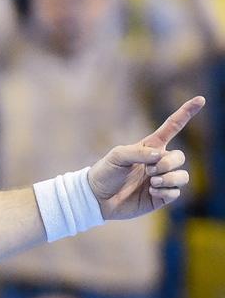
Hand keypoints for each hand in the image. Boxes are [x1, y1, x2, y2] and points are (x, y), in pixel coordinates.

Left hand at [87, 96, 204, 219]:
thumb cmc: (105, 173)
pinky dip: (165, 191)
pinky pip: (176, 193)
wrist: (96, 198)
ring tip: (152, 182)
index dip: (186, 113)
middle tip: (150, 170)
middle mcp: (158, 163)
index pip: (172, 127)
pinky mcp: (161, 197)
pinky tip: (150, 192)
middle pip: (179, 157)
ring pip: (183, 176)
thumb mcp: (117, 157)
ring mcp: (161, 180)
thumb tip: (160, 156)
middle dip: (168, 163)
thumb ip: (138, 153)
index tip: (200, 99)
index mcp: (150, 147)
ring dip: (169, 178)